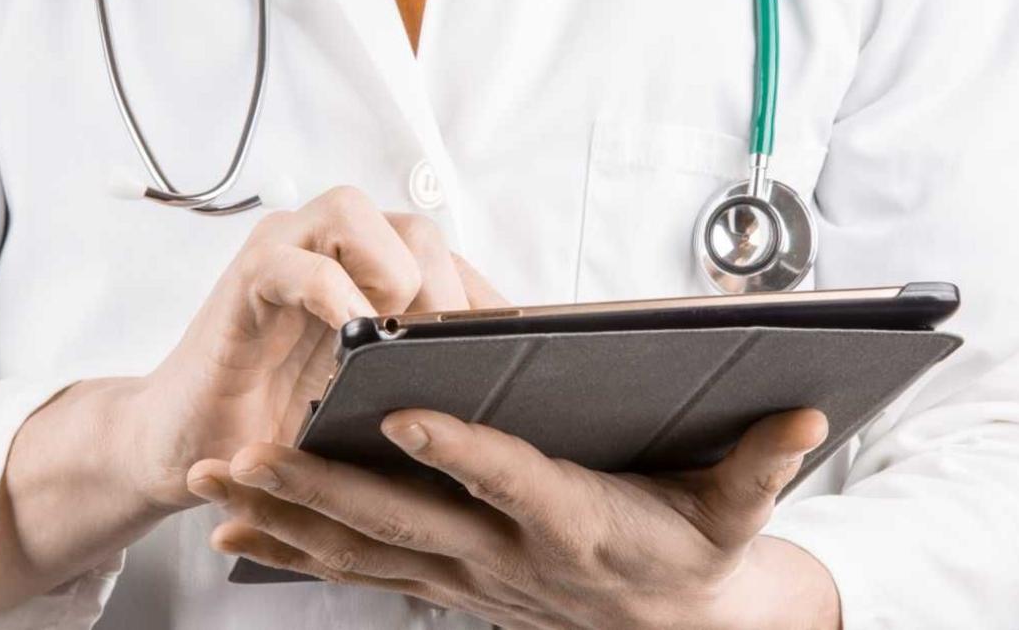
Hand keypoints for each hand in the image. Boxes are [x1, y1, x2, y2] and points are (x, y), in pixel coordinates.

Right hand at [118, 186, 504, 510]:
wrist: (193, 452)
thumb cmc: (282, 426)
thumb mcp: (368, 404)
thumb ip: (419, 377)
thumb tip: (498, 379)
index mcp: (367, 274)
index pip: (444, 258)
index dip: (481, 301)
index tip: (507, 357)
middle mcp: (328, 252)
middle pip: (412, 225)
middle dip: (443, 286)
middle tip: (448, 355)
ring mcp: (282, 258)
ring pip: (351, 212)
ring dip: (389, 273)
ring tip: (394, 340)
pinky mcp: (242, 284)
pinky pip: (293, 263)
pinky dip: (331, 294)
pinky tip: (348, 341)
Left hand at [188, 408, 839, 629]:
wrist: (667, 627)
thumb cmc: (692, 554)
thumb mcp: (738, 514)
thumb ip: (762, 464)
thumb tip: (803, 418)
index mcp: (575, 520)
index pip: (510, 479)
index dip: (459, 450)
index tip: (402, 410)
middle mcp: (507, 553)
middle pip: (404, 518)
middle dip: (320, 487)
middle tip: (246, 451)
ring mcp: (467, 576)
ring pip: (365, 547)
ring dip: (287, 515)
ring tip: (215, 482)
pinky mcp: (446, 585)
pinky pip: (361, 568)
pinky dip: (298, 550)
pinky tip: (240, 530)